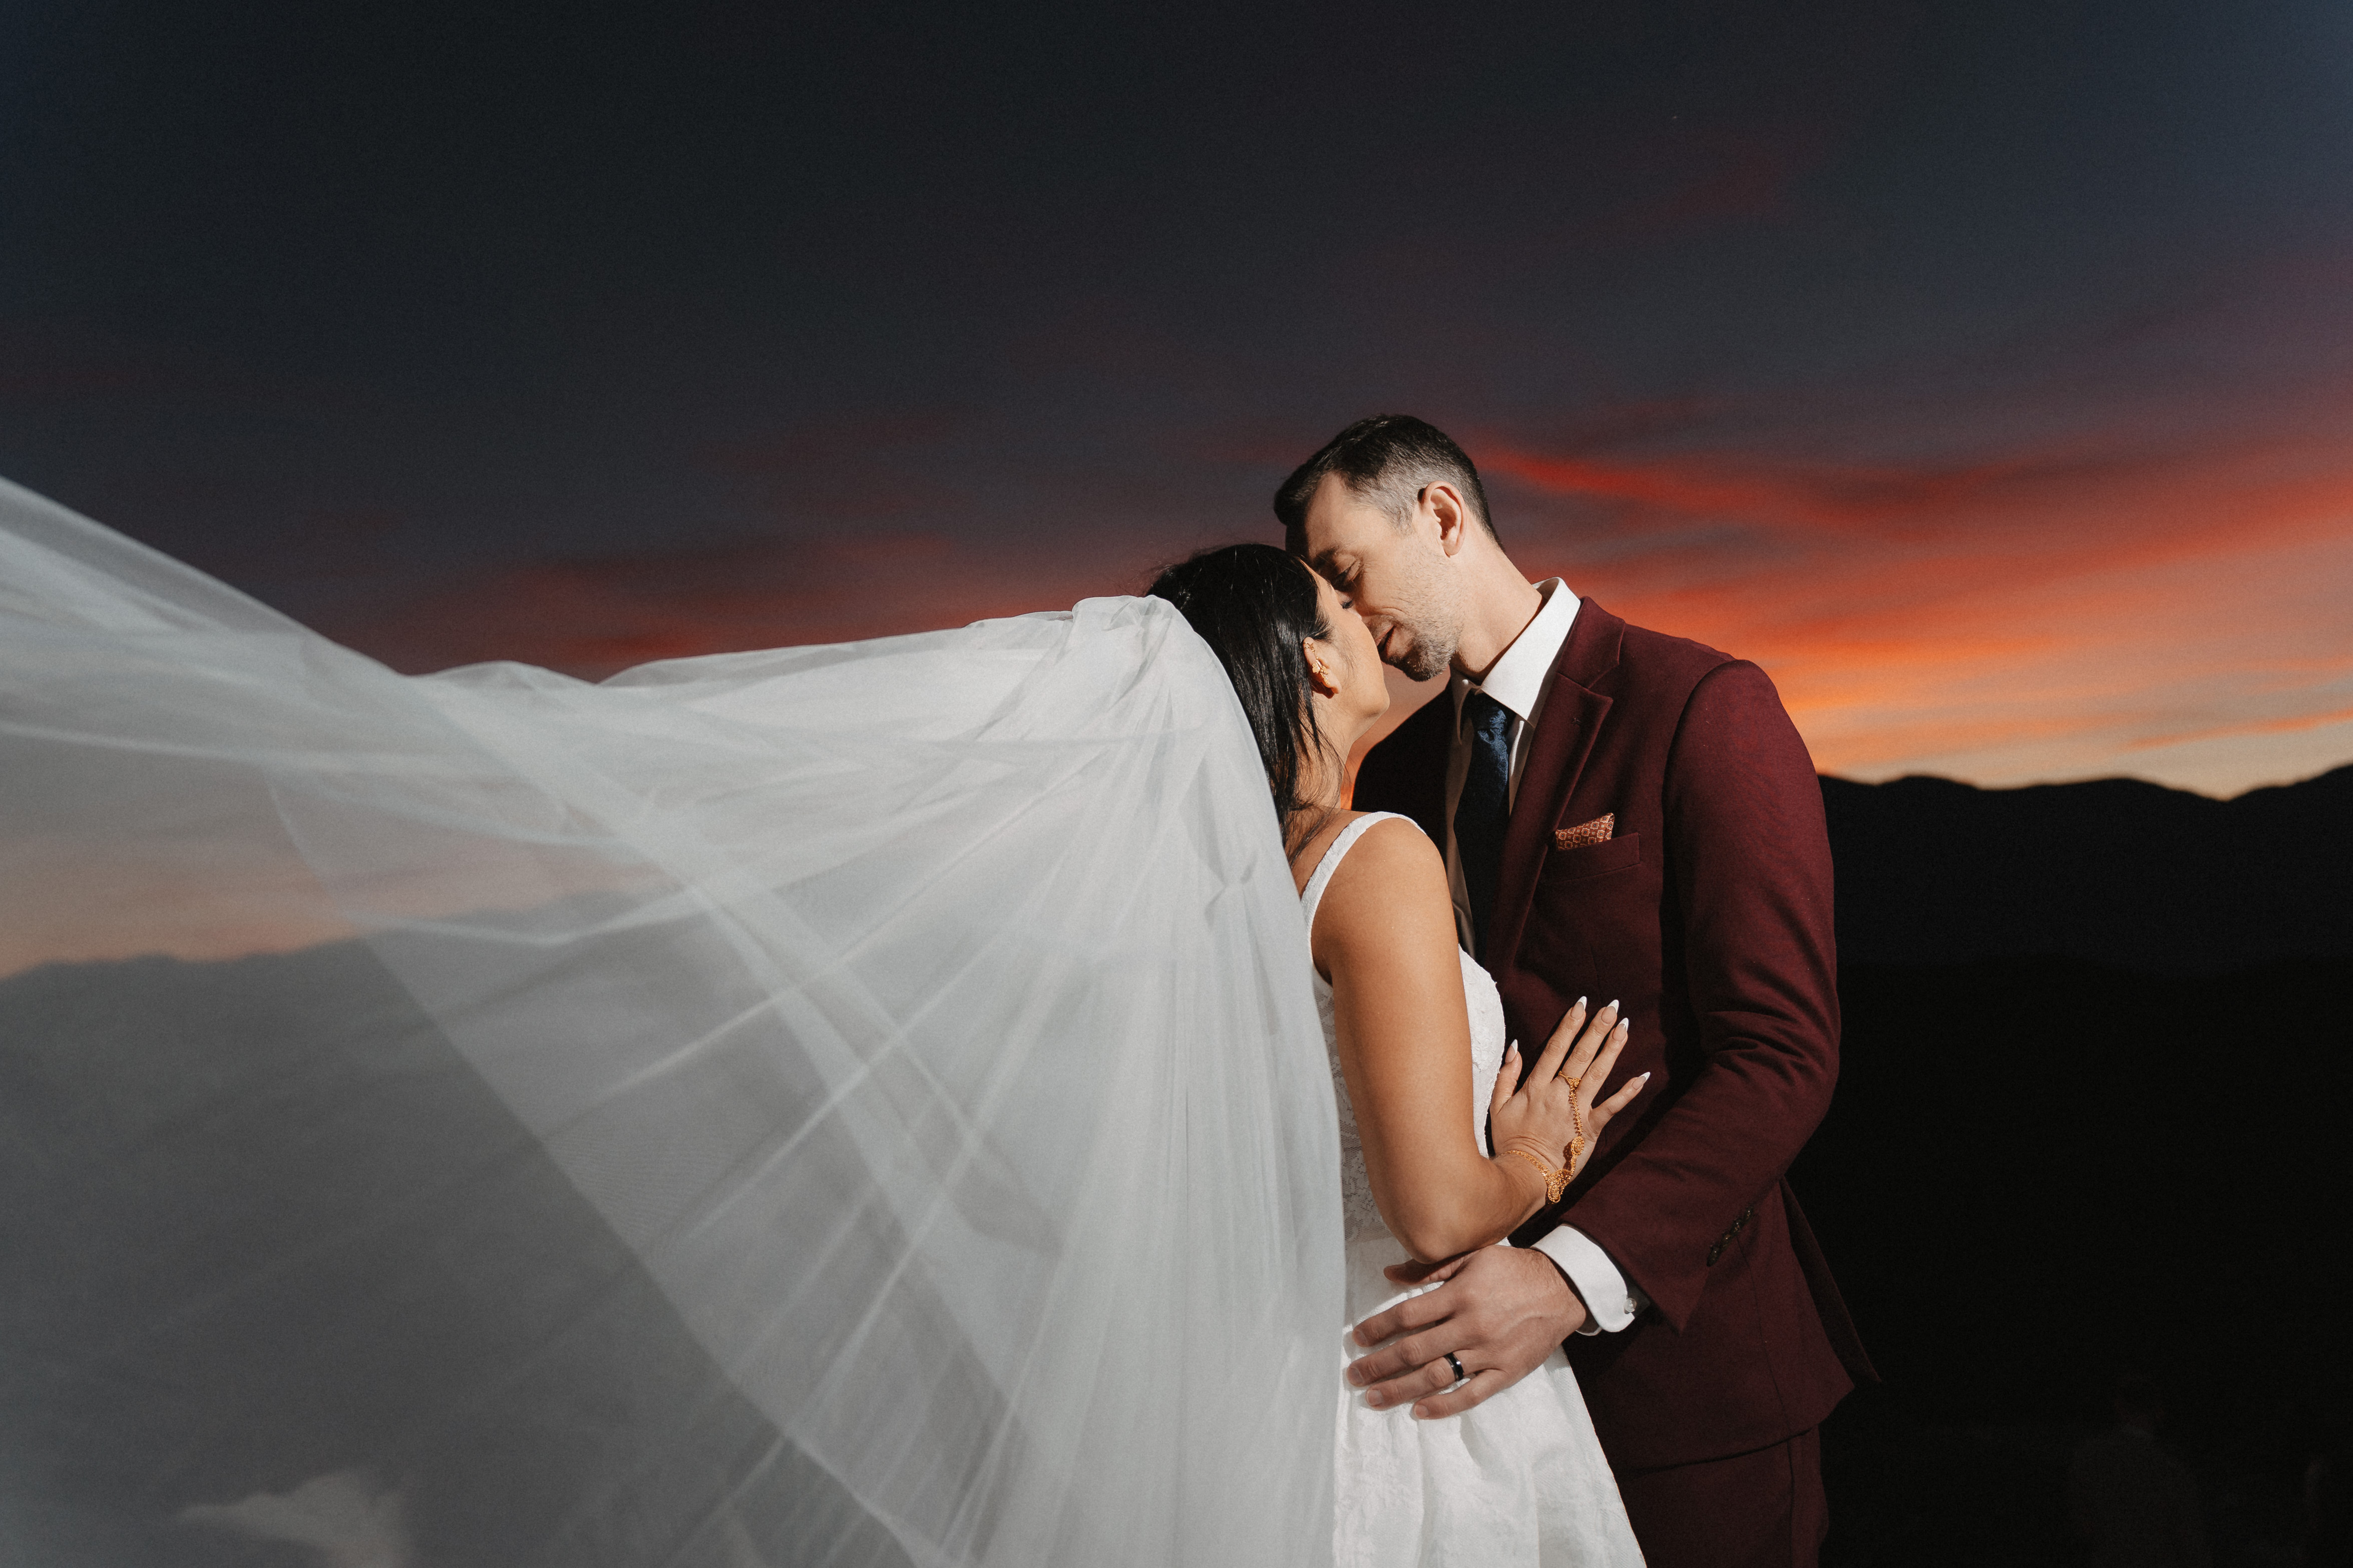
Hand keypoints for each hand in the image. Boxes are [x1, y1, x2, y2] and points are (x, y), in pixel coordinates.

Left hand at [1343, 1246, 1587, 1418]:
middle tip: (1355, 1376)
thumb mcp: (1472, 1256)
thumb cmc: (1512, 1269)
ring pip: (1436, 1376)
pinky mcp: (1506, 1372)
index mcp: (1460, 1294)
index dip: (1378, 1328)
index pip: (1408, 1315)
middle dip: (1379, 1364)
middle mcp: (1471, 1325)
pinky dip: (1444, 1405)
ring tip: (1374, 1398)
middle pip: (1414, 1350)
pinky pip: (1471, 1394)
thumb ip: (1430, 1268)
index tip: (1357, 1339)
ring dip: (1401, 1389)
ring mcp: (1489, 1352)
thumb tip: (1389, 1274)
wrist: (1562, 1288)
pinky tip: (1419, 1411)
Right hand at [1488, 997, 1646, 1187]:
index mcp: (1536, 1086)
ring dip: (1612, 1050)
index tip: (1580, 1004)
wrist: (1524, 1175)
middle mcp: (1559, 1093)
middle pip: (1580, 1055)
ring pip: (1598, 1074)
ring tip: (1624, 1027)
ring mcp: (1576, 1110)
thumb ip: (1506, 1076)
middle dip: (1596, 1029)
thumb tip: (1514, 1047)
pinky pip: (1612, 1107)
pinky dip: (1628, 1092)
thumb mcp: (1497, 1106)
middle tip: (1611, 1007)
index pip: (1555, 1048)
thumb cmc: (1510, 1142)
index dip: (1568, 1025)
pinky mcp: (1591, 1129)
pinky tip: (1643, 1075)